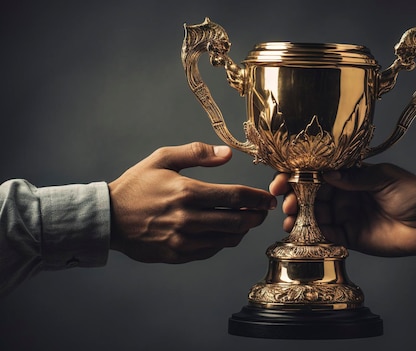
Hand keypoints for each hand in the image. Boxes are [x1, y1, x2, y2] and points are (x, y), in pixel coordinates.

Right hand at [108, 142, 275, 262]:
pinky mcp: (178, 254)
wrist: (108, 218)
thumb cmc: (136, 186)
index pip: (235, 196)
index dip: (258, 199)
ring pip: (227, 239)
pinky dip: (224, 241)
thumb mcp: (162, 159)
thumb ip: (197, 153)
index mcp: (187, 192)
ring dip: (242, 230)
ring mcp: (183, 239)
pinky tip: (224, 231)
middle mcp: (187, 218)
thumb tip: (227, 153)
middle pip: (238, 221)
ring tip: (246, 220)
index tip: (268, 199)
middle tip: (262, 211)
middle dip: (256, 216)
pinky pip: (212, 250)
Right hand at [270, 163, 415, 257]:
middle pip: (311, 194)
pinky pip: (326, 236)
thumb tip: (328, 174)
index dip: (299, 174)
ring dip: (299, 216)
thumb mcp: (386, 178)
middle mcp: (345, 195)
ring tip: (290, 219)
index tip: (284, 178)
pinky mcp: (350, 237)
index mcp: (352, 176)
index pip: (320, 172)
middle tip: (287, 202)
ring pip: (314, 215)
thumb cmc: (415, 195)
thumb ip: (356, 178)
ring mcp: (346, 216)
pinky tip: (301, 232)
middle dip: (295, 197)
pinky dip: (312, 234)